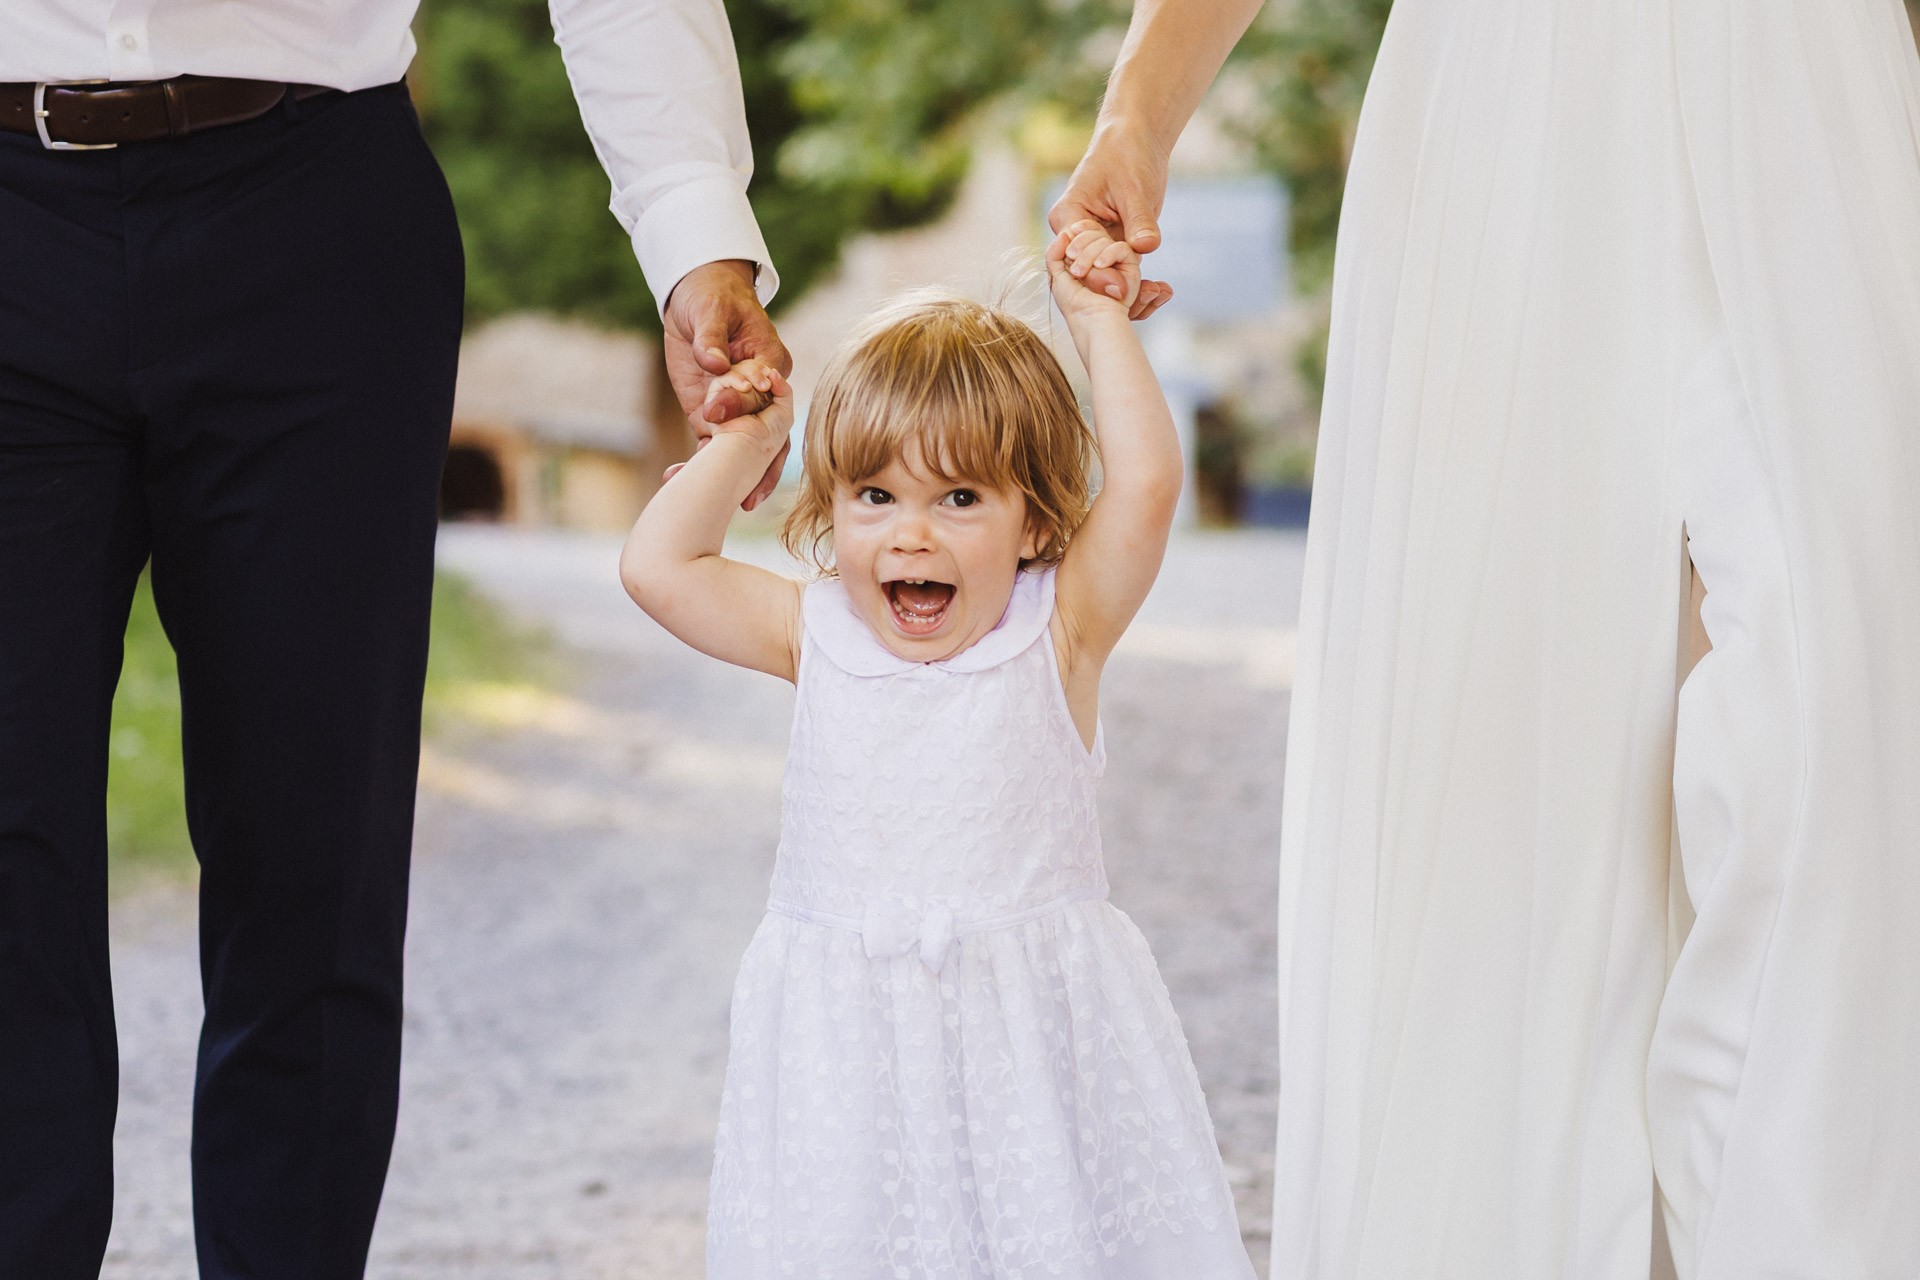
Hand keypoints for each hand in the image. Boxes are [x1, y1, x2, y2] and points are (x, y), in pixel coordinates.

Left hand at [662, 260, 793, 509]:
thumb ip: (712, 339)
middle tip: (748, 498)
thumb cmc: (710, 297)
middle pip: (770, 436)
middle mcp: (762, 392)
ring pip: (745, 450)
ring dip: (736, 480)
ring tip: (726, 508)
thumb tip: (714, 363)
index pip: (768, 394)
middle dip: (761, 469)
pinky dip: (700, 466)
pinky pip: (712, 446)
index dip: (746, 409)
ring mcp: (739, 408)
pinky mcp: (714, 416)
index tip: (715, 417)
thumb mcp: (710, 311)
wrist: (696, 298)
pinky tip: (680, 483)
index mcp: (771, 361)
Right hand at [1048, 123, 1174, 321]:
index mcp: (1067, 217)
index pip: (1077, 254)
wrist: (1136, 142)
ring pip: (1107, 275)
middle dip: (1113, 286)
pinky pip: (1123, 270)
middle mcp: (1075, 235)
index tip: (1121, 290)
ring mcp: (1094, 243)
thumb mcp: (1134, 188)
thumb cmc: (1127, 155)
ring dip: (1129, 290)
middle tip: (1136, 299)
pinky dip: (1138, 282)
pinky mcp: (1114, 246)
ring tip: (1155, 297)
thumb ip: (1139, 221)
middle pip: (1089, 272)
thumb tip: (1146, 248)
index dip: (1098, 274)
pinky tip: (1159, 292)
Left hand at [1048, 224, 1140, 321]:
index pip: (1086, 231)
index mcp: (1086, 256)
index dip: (1079, 230)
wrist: (1091, 321)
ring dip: (1090, 252)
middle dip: (1081, 242)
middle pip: (1095, 232)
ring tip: (1080, 272)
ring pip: (1106, 239)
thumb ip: (1055, 253)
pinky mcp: (1130, 267)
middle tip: (1072, 261)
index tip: (1070, 234)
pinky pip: (1122, 248)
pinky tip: (1099, 266)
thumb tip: (1065, 234)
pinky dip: (1108, 253)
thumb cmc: (1075, 304)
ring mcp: (1116, 260)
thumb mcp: (1056, 275)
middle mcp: (1102, 256)